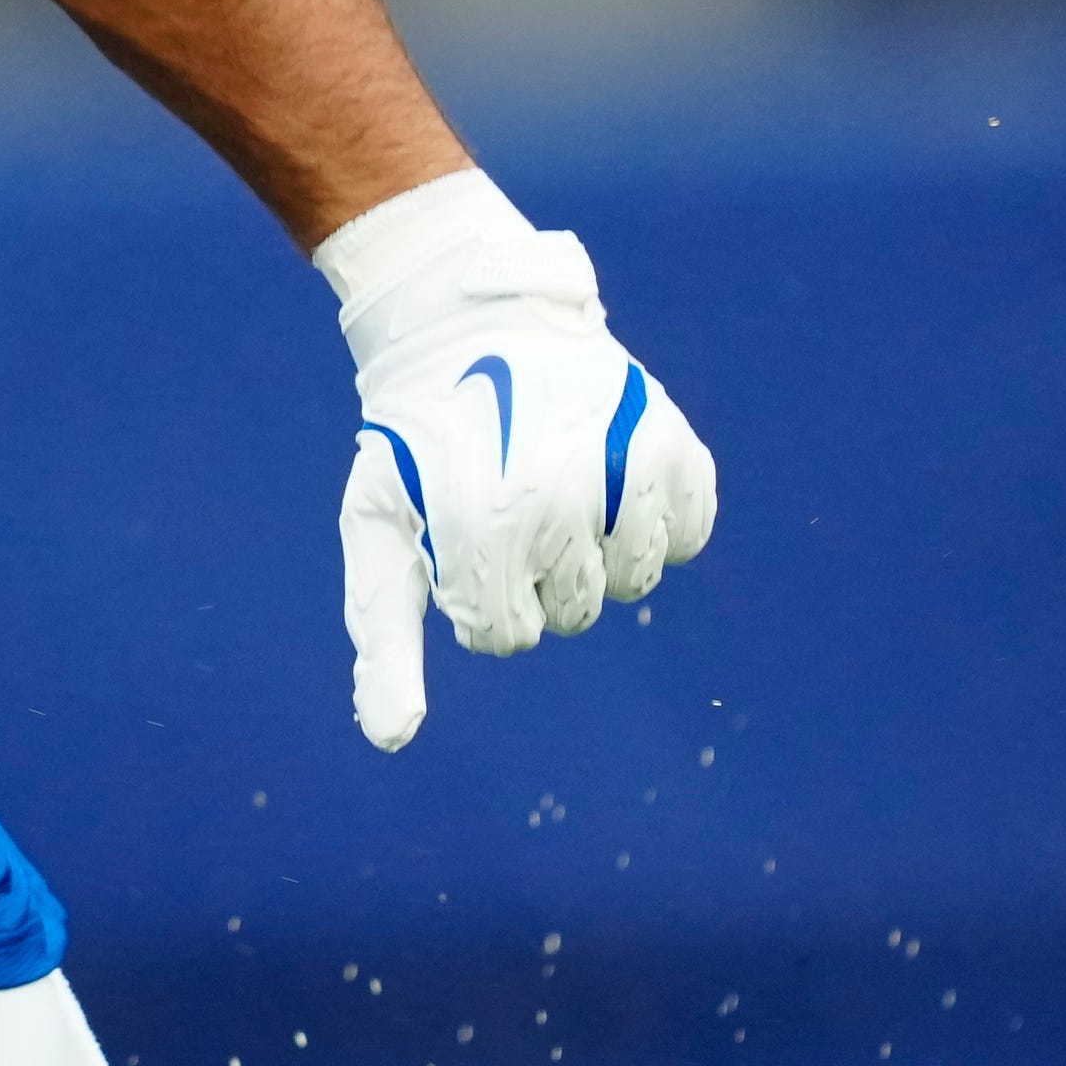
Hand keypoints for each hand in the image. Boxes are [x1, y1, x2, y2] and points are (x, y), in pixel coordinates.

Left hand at [319, 171, 718, 750]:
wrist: (468, 326)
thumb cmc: (415, 445)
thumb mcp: (379, 532)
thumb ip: (384, 641)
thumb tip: (391, 740)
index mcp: (482, 523)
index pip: (506, 636)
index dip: (477, 601)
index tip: (456, 544)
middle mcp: (560, 497)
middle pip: (572, 613)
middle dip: (534, 577)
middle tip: (503, 503)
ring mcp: (623, 467)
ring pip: (631, 583)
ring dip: (592, 553)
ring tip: (554, 486)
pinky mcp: (675, 444)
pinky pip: (686, 537)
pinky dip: (651, 522)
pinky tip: (606, 479)